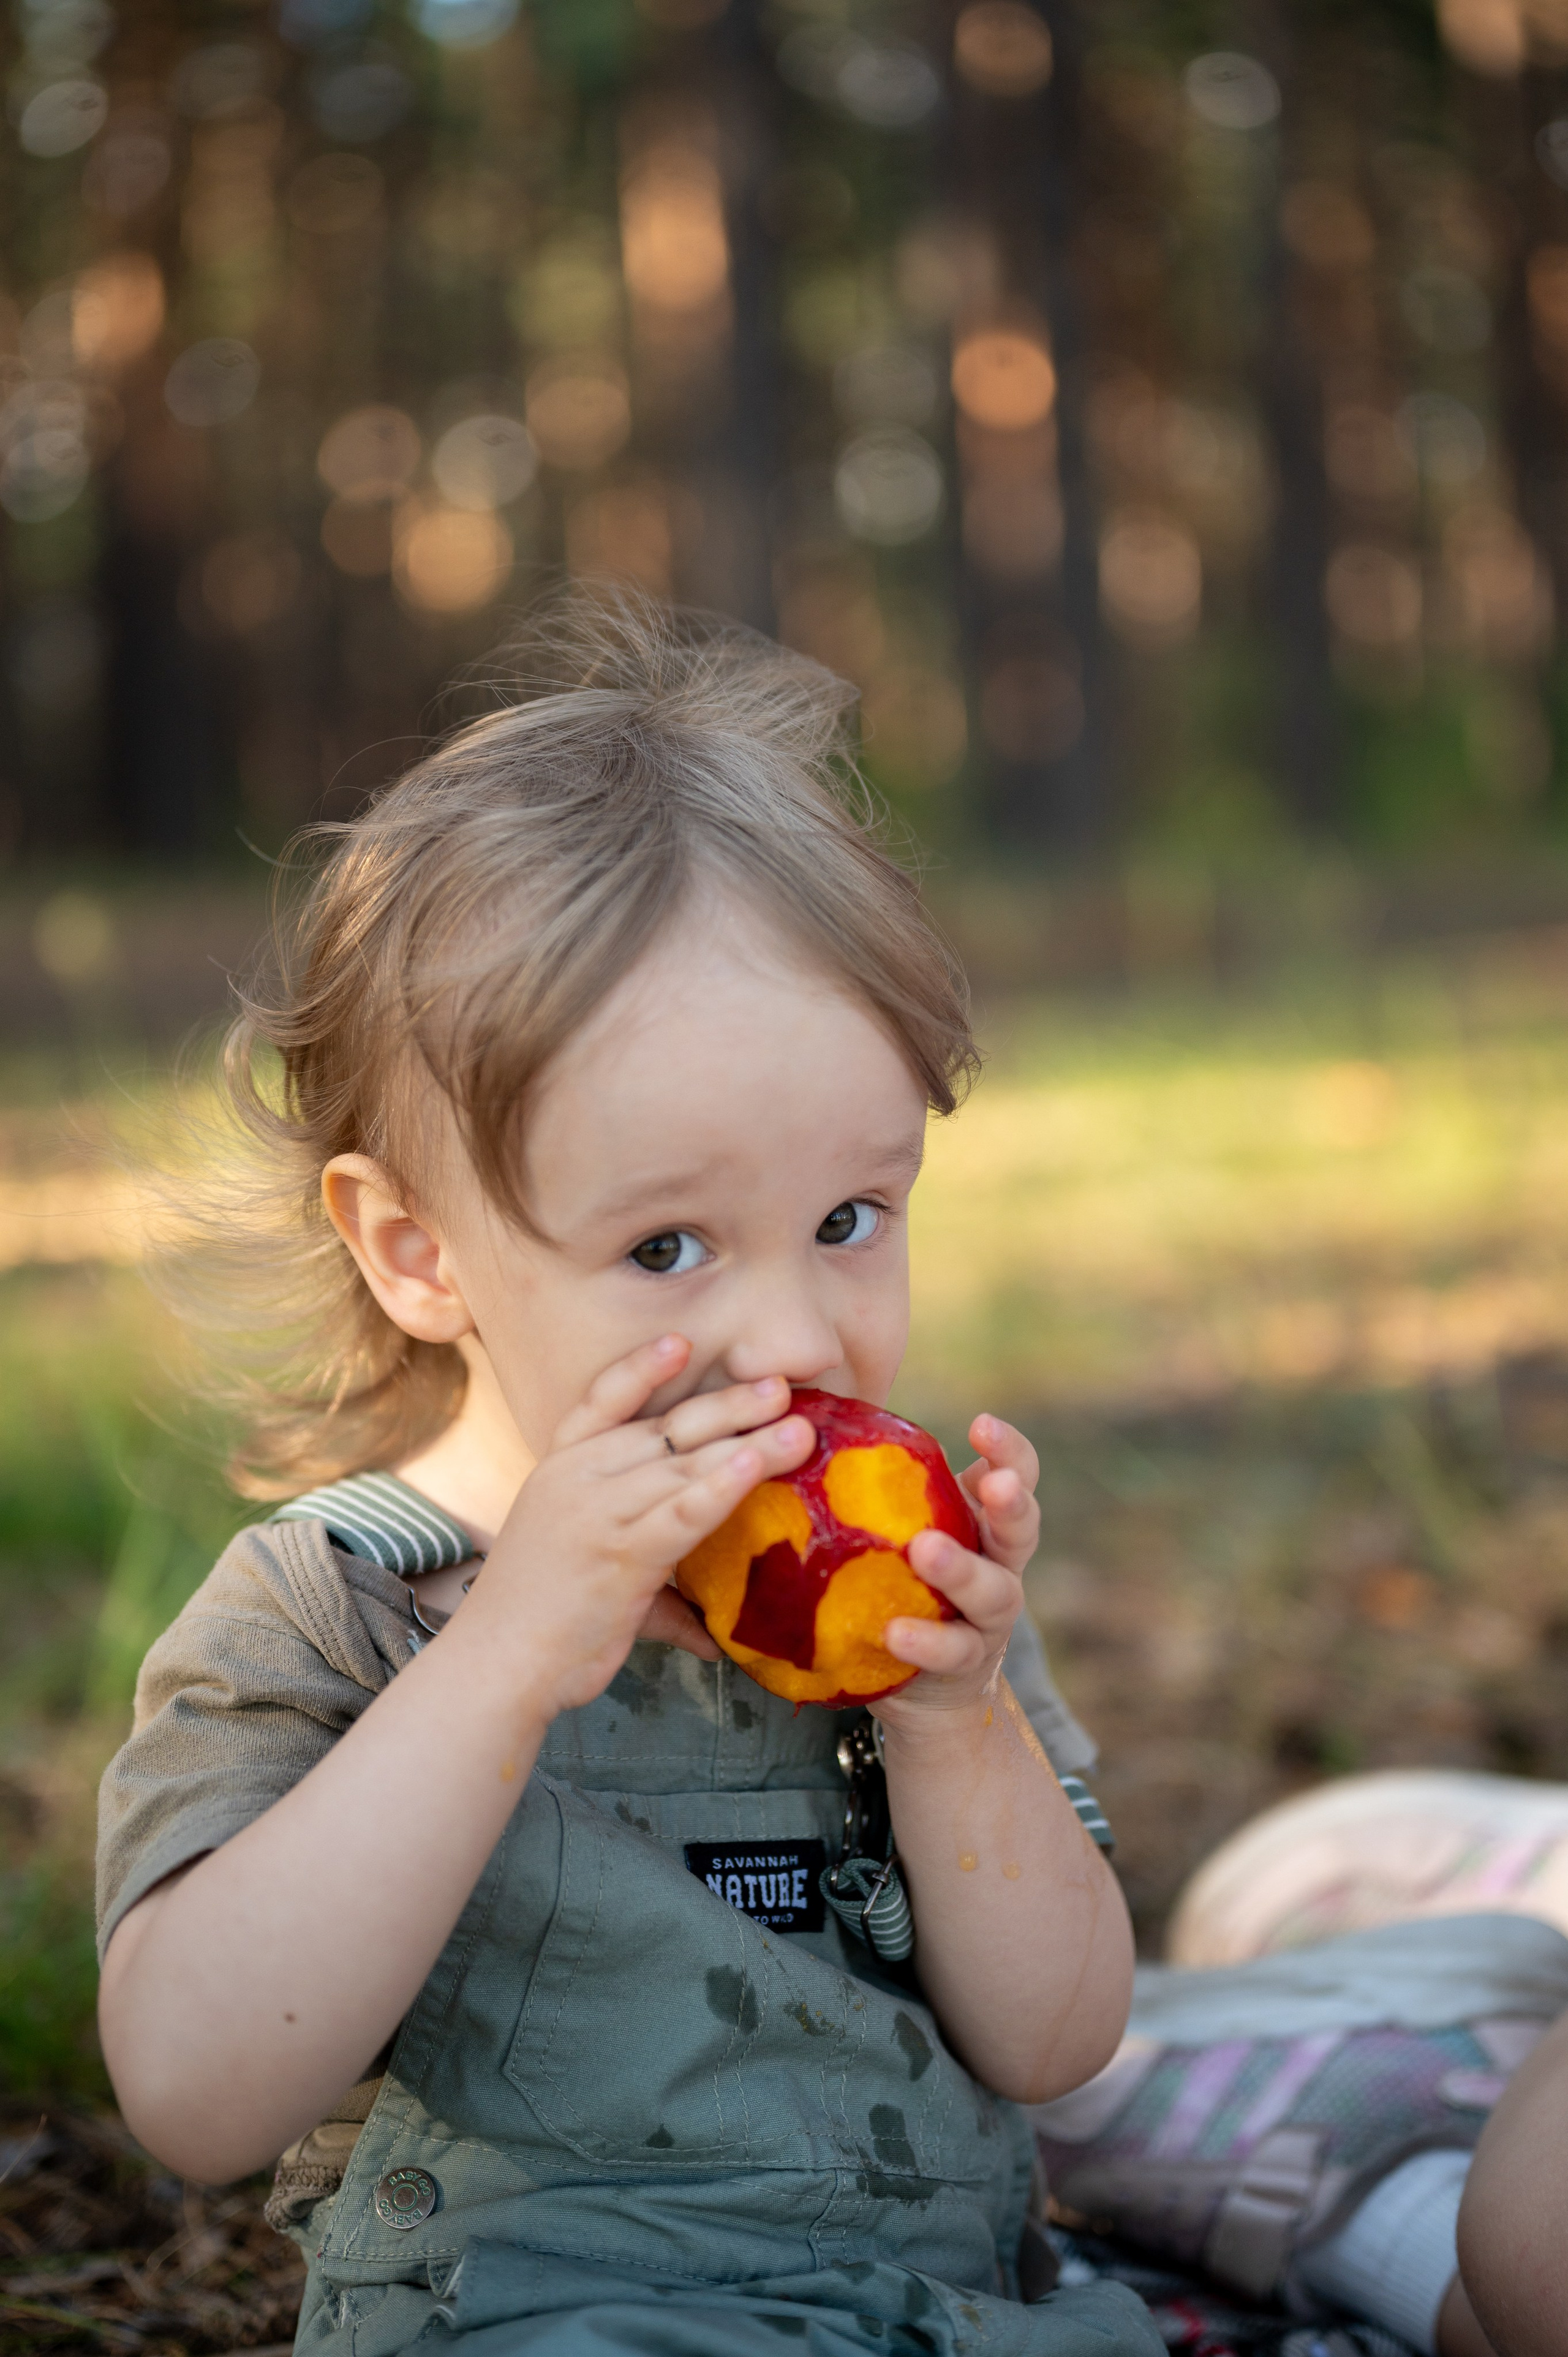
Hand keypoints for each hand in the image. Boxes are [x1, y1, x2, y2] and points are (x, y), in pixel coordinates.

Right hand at [455, 1338, 812, 1717]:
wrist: (494, 1665)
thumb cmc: (535, 1621)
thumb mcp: (578, 1568)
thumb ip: (650, 1587)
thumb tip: (710, 1635)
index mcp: (559, 1470)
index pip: (602, 1402)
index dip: (641, 1369)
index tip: (681, 1342)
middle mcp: (577, 1479)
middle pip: (663, 1428)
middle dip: (727, 1405)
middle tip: (781, 1387)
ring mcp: (600, 1514)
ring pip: (684, 1464)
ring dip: (749, 1442)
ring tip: (799, 1428)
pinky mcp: (622, 1555)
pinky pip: (682, 1512)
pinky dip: (721, 1485)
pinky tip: (756, 1464)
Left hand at [873, 1414, 1038, 1722]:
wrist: (925, 1685)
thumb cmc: (900, 1583)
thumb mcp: (897, 1531)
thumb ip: (876, 1487)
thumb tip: (806, 1425)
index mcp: (982, 1519)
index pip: (1014, 1473)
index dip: (1008, 1450)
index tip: (981, 1425)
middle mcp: (999, 1563)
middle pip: (1021, 1527)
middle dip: (1012, 1502)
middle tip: (996, 1483)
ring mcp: (988, 1617)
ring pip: (994, 1591)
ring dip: (962, 1569)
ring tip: (926, 1550)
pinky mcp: (965, 1663)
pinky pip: (952, 1651)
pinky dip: (927, 1640)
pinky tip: (896, 1632)